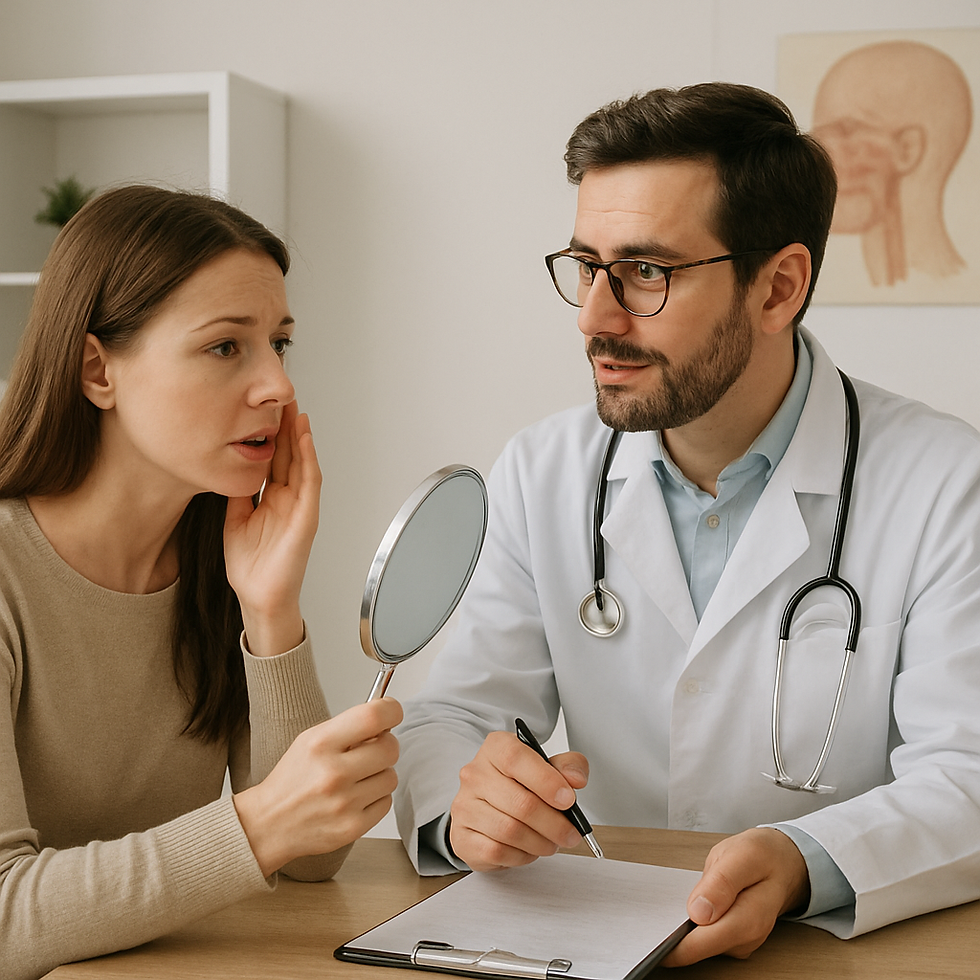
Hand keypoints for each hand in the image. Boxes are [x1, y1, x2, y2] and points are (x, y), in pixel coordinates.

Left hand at [224, 401, 320, 655]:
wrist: (259, 597)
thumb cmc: (250, 567)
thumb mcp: (234, 520)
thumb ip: (236, 495)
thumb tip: (227, 470)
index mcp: (272, 499)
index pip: (274, 458)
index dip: (271, 433)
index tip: (264, 408)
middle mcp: (288, 499)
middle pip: (290, 454)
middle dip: (288, 426)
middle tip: (284, 398)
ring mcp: (300, 506)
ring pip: (303, 462)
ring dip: (301, 436)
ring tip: (297, 410)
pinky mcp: (307, 517)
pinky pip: (310, 482)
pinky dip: (308, 459)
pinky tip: (304, 440)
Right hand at [234, 698, 402, 876]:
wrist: (270, 823)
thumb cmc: (292, 779)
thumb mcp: (310, 740)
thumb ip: (348, 727)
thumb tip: (387, 718)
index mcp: (321, 744)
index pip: (373, 716)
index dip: (391, 710)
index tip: (391, 712)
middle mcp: (333, 773)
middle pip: (390, 748)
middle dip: (385, 746)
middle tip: (371, 750)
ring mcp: (344, 803)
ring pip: (391, 776)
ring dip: (380, 774)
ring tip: (358, 778)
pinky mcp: (353, 827)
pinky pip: (386, 802)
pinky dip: (376, 798)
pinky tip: (356, 797)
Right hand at [448, 730, 590, 870]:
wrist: (487, 806)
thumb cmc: (520, 784)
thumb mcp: (547, 766)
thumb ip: (568, 766)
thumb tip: (576, 779)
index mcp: (496, 748)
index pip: (516, 759)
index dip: (546, 781)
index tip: (569, 799)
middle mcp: (474, 774)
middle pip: (520, 803)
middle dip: (554, 824)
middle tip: (570, 833)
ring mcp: (464, 805)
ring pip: (510, 831)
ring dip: (540, 842)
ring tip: (552, 842)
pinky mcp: (461, 835)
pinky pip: (497, 851)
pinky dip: (521, 855)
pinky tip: (528, 848)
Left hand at [661, 828, 809, 966]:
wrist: (785, 862)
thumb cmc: (764, 856)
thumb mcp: (742, 855)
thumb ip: (721, 883)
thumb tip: (699, 911)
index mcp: (749, 918)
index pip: (703, 943)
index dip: (674, 945)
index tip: (650, 938)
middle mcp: (746, 938)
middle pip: (698, 948)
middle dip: (673, 935)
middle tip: (650, 917)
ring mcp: (741, 941)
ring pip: (700, 943)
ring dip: (682, 927)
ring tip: (672, 905)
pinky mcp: (734, 938)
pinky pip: (705, 936)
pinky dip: (693, 923)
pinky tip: (689, 906)